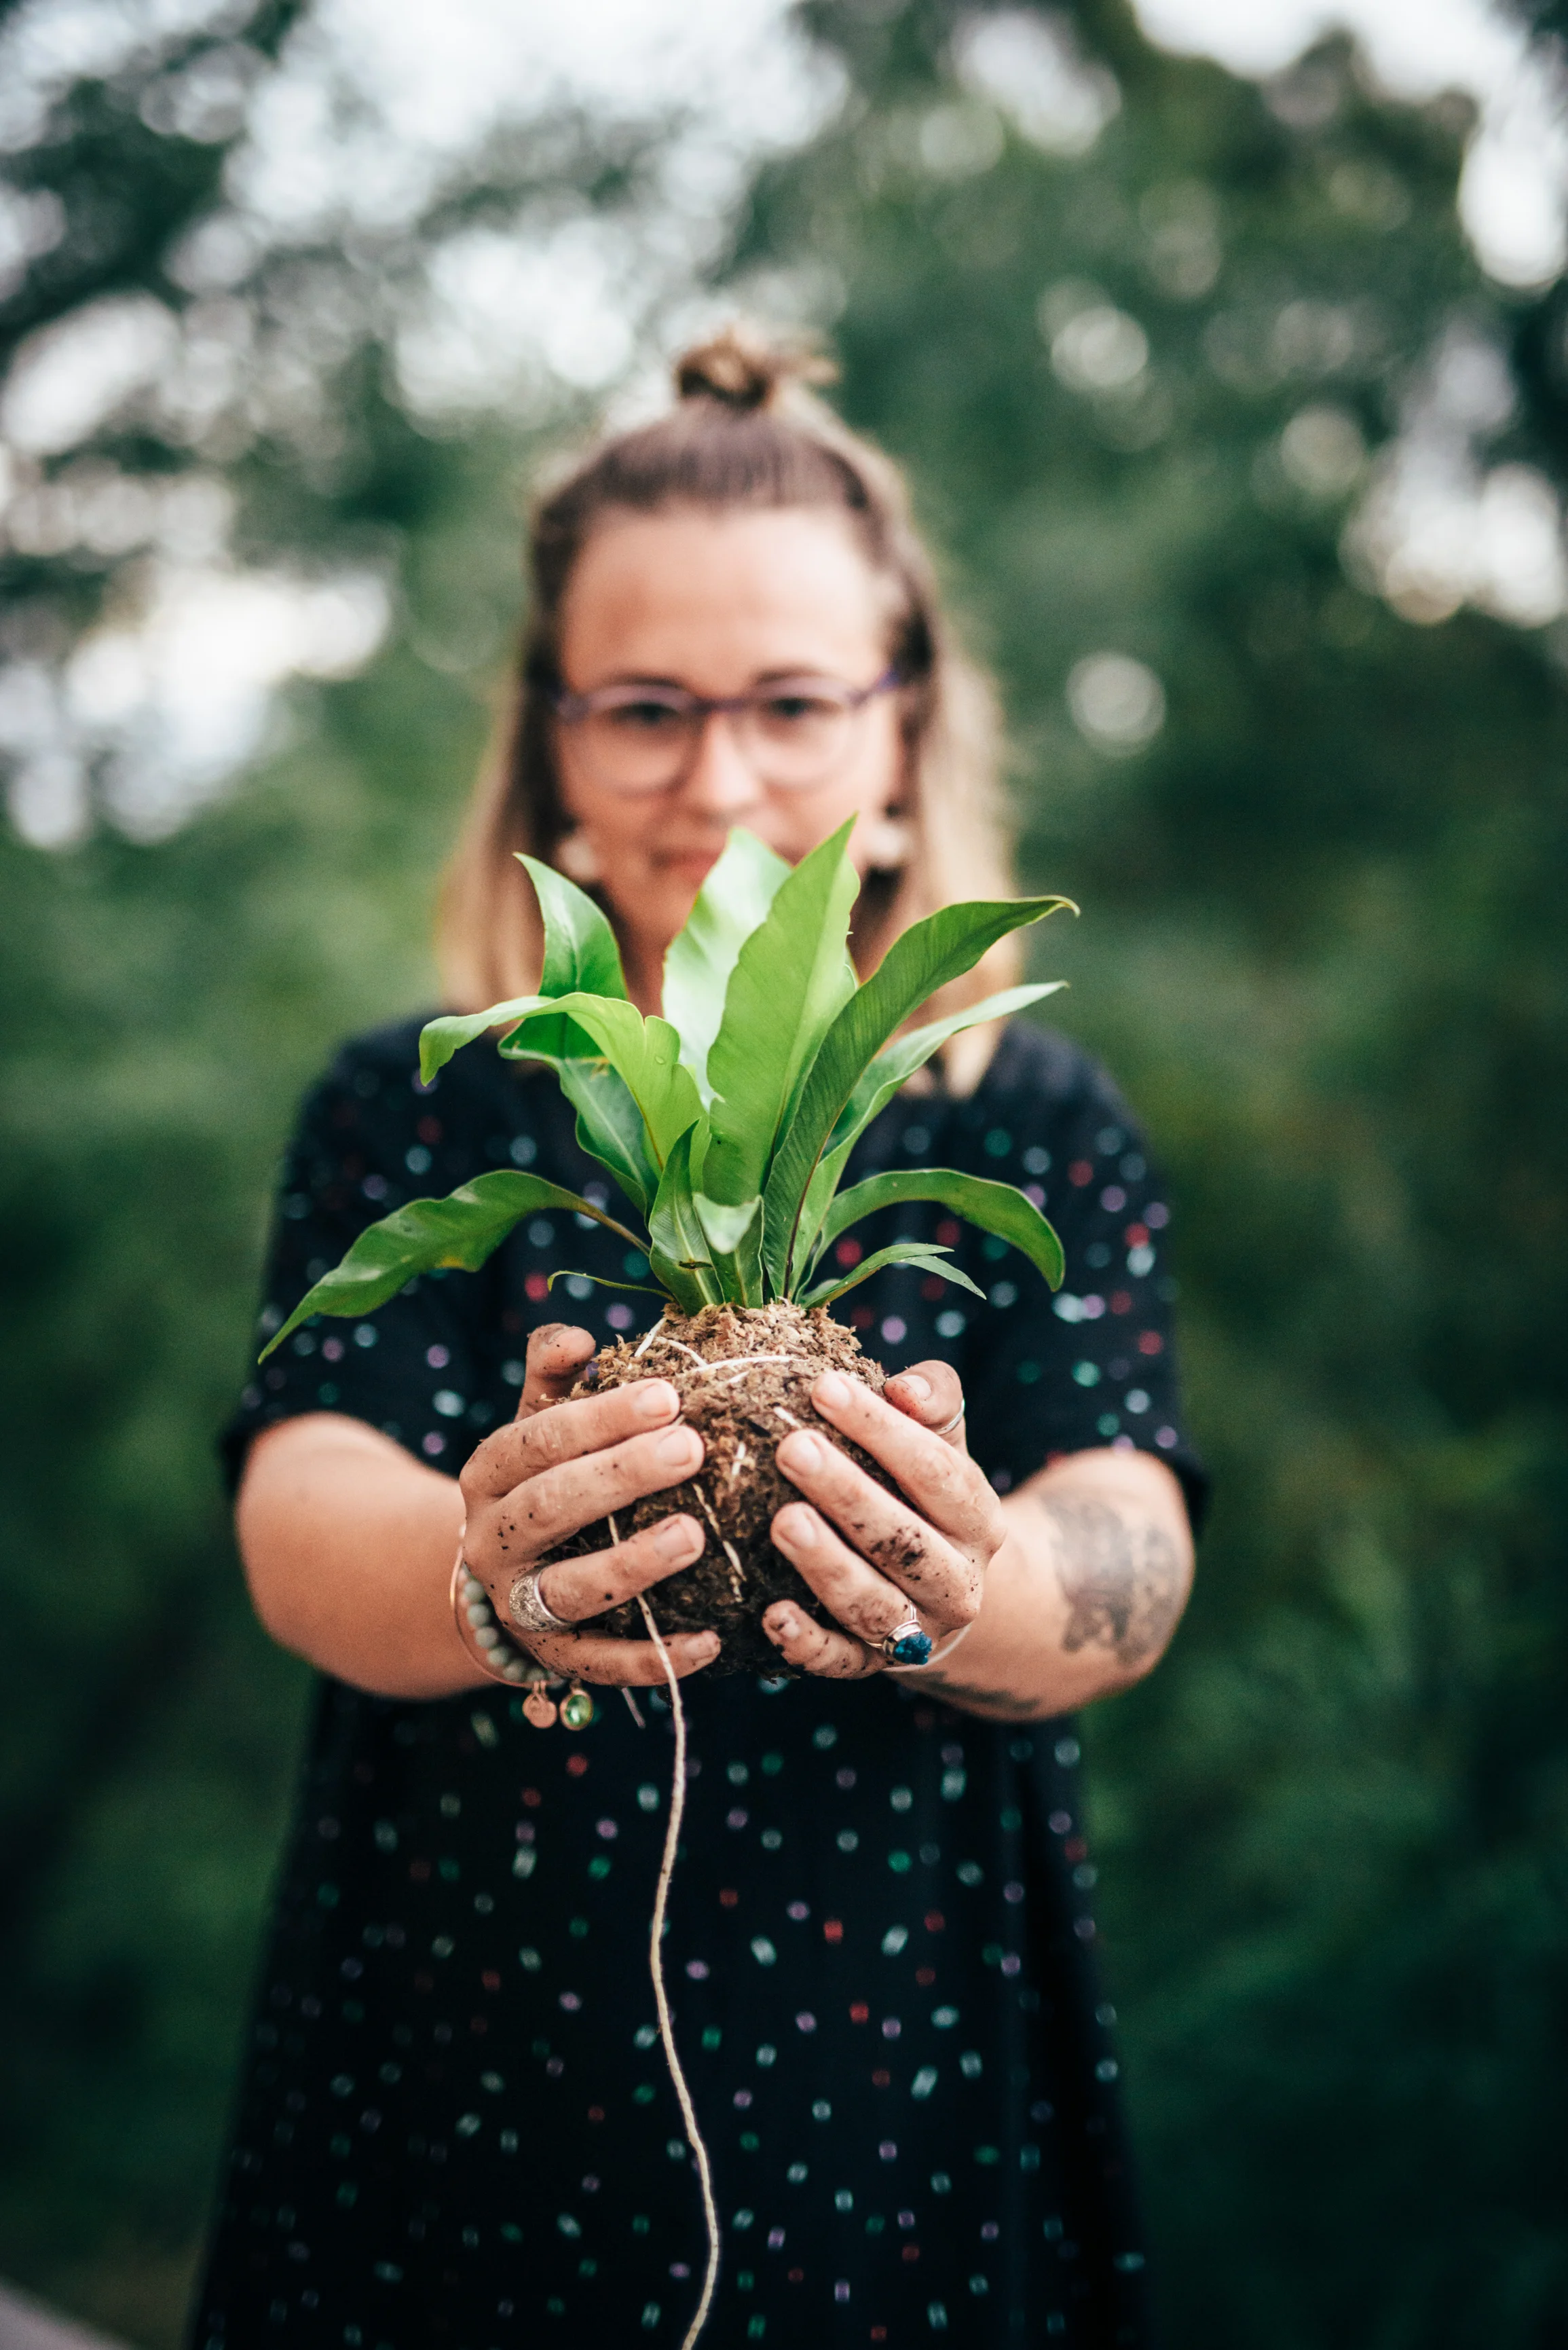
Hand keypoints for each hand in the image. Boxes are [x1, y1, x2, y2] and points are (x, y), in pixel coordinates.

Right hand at [458, 1323, 719, 1685]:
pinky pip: (603, 1664)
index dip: (601, 1417)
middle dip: (621, 1477)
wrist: (501, 1573)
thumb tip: (579, 1334)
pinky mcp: (555, 1658)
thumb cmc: (544, 1477)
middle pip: (552, 1507)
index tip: (669, 1395)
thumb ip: (555, 1376)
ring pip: (572, 1590)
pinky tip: (712, 1641)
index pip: (538, 1440)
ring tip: (695, 1536)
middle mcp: (494, 1540)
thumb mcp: (538, 1423)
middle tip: (693, 1449)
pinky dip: (654, 1659)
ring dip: (633, 1565)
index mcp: (489, 1474)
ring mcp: (520, 1605)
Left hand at [764, 1359, 1004, 1677]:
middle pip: (903, 1540)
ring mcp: (918, 1629)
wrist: (945, 1589)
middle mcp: (957, 1580)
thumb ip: (933, 1401)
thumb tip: (903, 1388)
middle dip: (846, 1492)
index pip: (936, 1471)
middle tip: (791, 1448)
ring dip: (827, 1564)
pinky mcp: (872, 1664)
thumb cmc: (924, 1493)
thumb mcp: (942, 1442)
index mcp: (977, 1518)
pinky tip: (771, 1614)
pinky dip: (807, 1643)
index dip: (882, 1430)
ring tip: (783, 1520)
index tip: (824, 1388)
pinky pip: (840, 1661)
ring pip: (874, 1604)